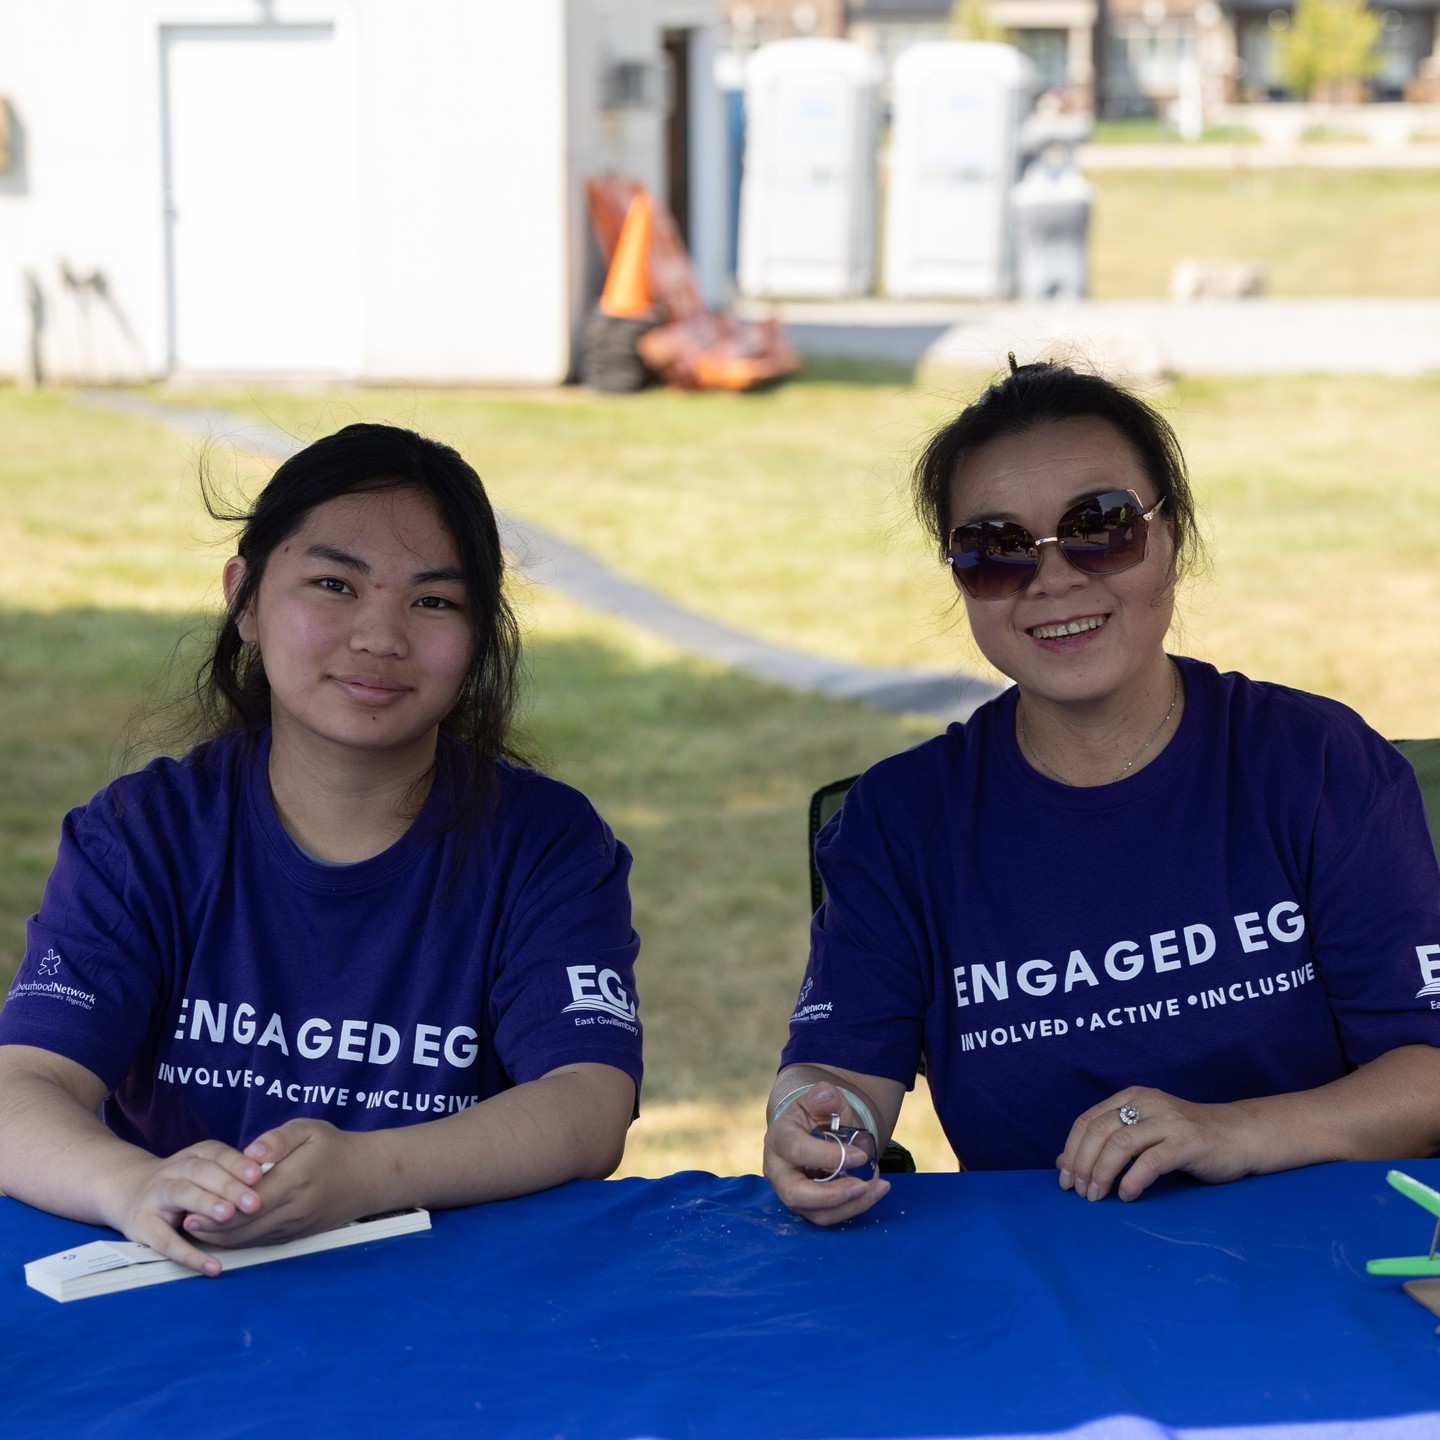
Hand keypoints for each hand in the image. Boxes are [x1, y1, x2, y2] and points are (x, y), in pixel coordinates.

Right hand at [110, 1142, 266, 1275]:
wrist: (129, 1192)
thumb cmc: (183, 1183)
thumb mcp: (206, 1169)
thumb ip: (232, 1175)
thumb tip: (271, 1180)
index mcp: (196, 1155)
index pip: (217, 1154)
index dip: (237, 1163)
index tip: (259, 1174)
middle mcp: (174, 1170)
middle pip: (200, 1172)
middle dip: (228, 1185)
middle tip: (253, 1202)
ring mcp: (156, 1196)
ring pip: (180, 1194)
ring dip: (205, 1204)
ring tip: (229, 1216)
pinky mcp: (143, 1226)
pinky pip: (166, 1242)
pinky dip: (189, 1254)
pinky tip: (213, 1265)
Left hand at [183, 1119, 364, 1248]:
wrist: (369, 1176)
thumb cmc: (335, 1148)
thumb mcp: (308, 1129)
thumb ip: (276, 1140)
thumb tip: (247, 1154)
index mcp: (294, 1180)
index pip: (248, 1202)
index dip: (217, 1209)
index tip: (190, 1206)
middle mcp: (294, 1209)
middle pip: (244, 1227)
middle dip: (211, 1228)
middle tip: (182, 1224)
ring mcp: (295, 1226)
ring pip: (251, 1240)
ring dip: (221, 1239)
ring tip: (194, 1232)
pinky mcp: (296, 1235)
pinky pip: (261, 1242)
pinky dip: (238, 1240)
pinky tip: (221, 1234)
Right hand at [763, 1082, 889, 1226]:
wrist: (814, 1132)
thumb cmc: (816, 1115)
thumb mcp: (820, 1098)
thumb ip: (824, 1096)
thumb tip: (827, 1100)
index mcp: (779, 1138)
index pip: (796, 1150)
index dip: (828, 1156)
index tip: (861, 1155)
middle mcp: (778, 1171)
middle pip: (795, 1194)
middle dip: (832, 1195)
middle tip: (863, 1185)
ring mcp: (791, 1192)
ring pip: (816, 1213)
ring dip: (850, 1206)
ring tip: (877, 1188)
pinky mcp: (807, 1207)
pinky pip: (829, 1216)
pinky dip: (853, 1208)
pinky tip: (873, 1192)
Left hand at [1057, 1087, 1257, 1202]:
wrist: (1240, 1135)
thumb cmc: (1187, 1138)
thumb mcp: (1145, 1132)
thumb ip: (1110, 1141)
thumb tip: (1066, 1162)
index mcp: (1132, 1097)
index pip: (1088, 1120)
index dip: (1071, 1150)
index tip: (1064, 1177)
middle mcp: (1147, 1104)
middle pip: (1099, 1131)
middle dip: (1082, 1163)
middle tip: (1078, 1191)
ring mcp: (1168, 1122)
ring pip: (1120, 1144)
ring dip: (1101, 1173)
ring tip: (1096, 1196)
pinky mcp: (1188, 1143)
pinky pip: (1150, 1162)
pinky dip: (1132, 1181)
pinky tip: (1126, 1196)